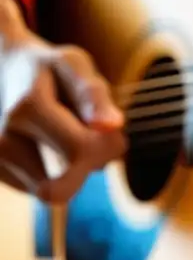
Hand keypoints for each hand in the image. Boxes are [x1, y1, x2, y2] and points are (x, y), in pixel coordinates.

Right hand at [0, 0, 125, 202]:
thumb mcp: (72, 66)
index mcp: (28, 107)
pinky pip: (41, 192)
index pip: (80, 152)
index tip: (114, 132)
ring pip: (52, 193)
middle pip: (62, 186)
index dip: (108, 148)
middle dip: (89, 165)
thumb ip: (94, 94)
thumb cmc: (46, 68)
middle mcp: (2, 138)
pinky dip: (54, 174)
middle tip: (94, 138)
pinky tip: (49, 147)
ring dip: (72, 170)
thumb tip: (114, 126)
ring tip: (67, 135)